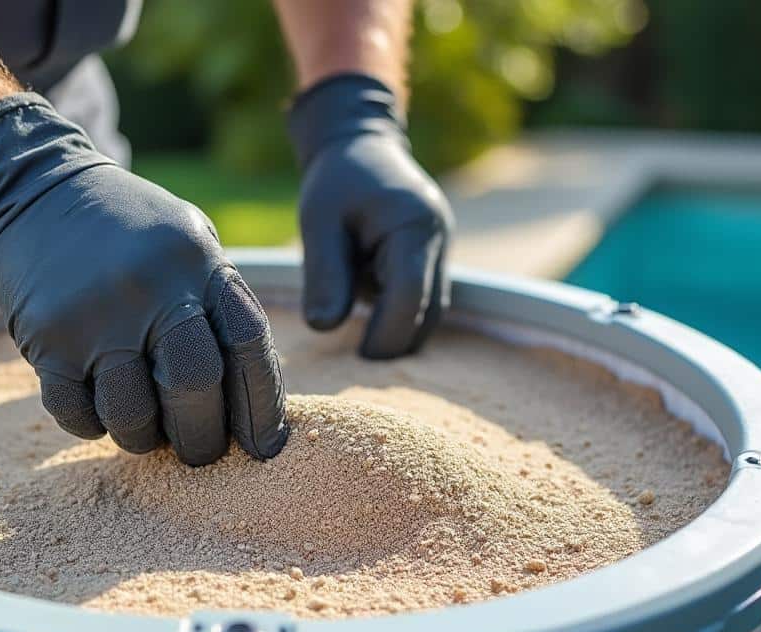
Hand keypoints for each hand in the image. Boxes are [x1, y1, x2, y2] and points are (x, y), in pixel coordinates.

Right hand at [0, 94, 287, 465]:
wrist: (33, 186)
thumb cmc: (128, 230)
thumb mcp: (188, 241)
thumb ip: (221, 306)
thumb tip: (255, 405)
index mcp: (198, 261)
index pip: (248, 344)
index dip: (262, 406)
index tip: (263, 446)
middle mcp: (151, 285)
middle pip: (194, 386)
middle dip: (203, 437)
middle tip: (199, 451)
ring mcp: (95, 312)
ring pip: (134, 414)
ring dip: (144, 439)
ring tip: (146, 431)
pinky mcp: (46, 336)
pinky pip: (76, 413)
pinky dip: (92, 425)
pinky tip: (97, 407)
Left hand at [288, 74, 453, 358]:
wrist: (359, 141)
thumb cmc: (336, 179)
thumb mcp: (319, 222)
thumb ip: (324, 274)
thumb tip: (323, 328)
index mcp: (413, 226)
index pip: (410, 296)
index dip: (386, 334)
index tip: (360, 359)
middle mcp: (438, 239)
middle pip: (428, 310)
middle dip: (396, 339)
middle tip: (357, 362)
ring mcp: (441, 247)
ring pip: (430, 309)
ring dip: (397, 326)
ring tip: (359, 333)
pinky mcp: (433, 256)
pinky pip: (423, 297)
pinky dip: (399, 311)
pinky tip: (368, 308)